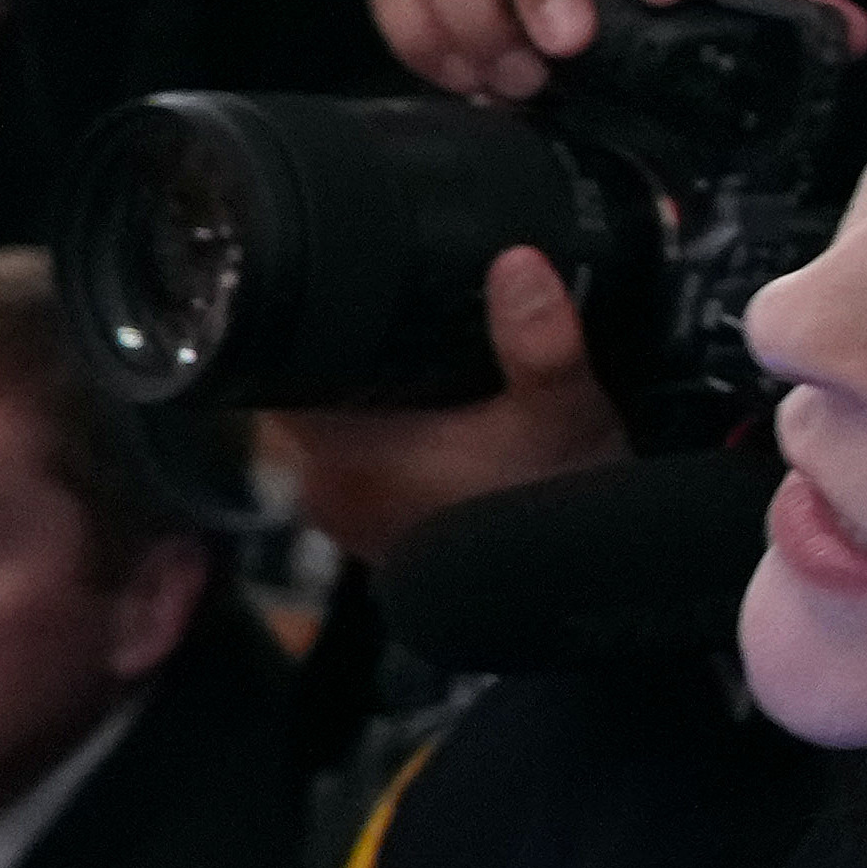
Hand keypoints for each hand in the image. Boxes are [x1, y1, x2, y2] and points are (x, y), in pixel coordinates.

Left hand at [265, 240, 626, 565]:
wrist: (590, 605)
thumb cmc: (563, 516)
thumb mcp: (564, 417)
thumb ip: (540, 341)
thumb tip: (516, 262)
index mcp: (339, 457)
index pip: (277, 369)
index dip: (298, 323)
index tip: (330, 278)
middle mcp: (326, 491)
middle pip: (308, 394)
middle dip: (342, 353)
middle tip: (388, 297)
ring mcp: (349, 519)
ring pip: (337, 430)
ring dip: (370, 398)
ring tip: (413, 346)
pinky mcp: (381, 535)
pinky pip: (365, 464)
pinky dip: (392, 437)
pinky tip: (434, 409)